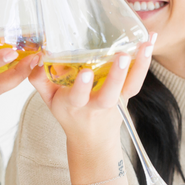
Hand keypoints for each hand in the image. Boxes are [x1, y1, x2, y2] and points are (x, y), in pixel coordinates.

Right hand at [29, 36, 154, 151]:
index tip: (85, 72)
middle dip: (115, 76)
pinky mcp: (125, 98)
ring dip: (137, 66)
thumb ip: (39, 81)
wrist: (91, 139)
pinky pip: (136, 83)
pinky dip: (143, 64)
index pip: (77, 98)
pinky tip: (148, 45)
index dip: (81, 86)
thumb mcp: (49, 101)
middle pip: (107, 95)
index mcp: (73, 106)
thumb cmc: (69, 116)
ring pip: (127, 88)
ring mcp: (113, 102)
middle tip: (121, 56)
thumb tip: (36, 58)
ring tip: (145, 45)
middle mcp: (95, 105)